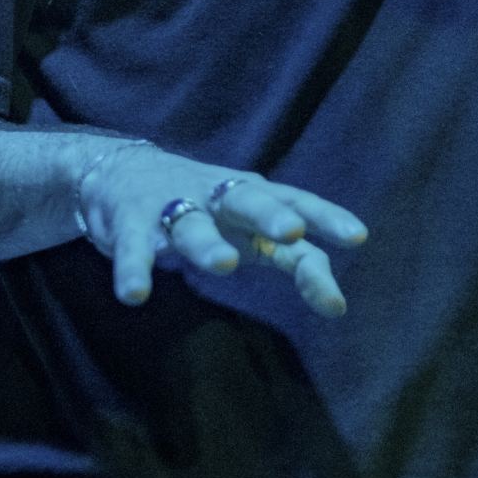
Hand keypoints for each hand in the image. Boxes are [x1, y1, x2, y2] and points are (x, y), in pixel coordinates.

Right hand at [76, 144, 366, 317]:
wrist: (120, 173)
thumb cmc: (206, 209)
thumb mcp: (251, 229)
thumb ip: (292, 258)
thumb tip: (337, 304)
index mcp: (252, 196)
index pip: (297, 200)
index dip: (326, 216)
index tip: (357, 238)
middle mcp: (217, 196)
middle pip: (249, 200)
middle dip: (271, 214)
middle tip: (292, 231)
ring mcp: (172, 207)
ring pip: (192, 224)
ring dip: (208, 243)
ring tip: (224, 265)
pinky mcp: (129, 223)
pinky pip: (132, 248)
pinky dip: (134, 269)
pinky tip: (135, 295)